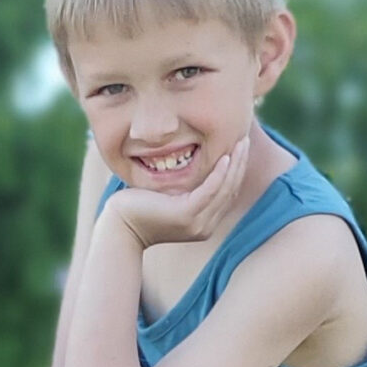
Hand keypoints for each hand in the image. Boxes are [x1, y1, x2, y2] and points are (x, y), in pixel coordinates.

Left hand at [101, 138, 256, 250]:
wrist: (120, 225)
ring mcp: (197, 223)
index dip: (236, 170)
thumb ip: (186, 187)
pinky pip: (210, 191)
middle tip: (246, 139)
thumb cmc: (138, 207)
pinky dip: (219, 174)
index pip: (227, 194)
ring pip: (224, 190)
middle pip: (231, 191)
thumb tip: (195, 162)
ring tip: (241, 143)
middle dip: (240, 164)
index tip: (240, 148)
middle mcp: (204, 227)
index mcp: (203, 223)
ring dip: (235, 164)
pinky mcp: (186, 216)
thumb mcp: (169, 196)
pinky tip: (225, 157)